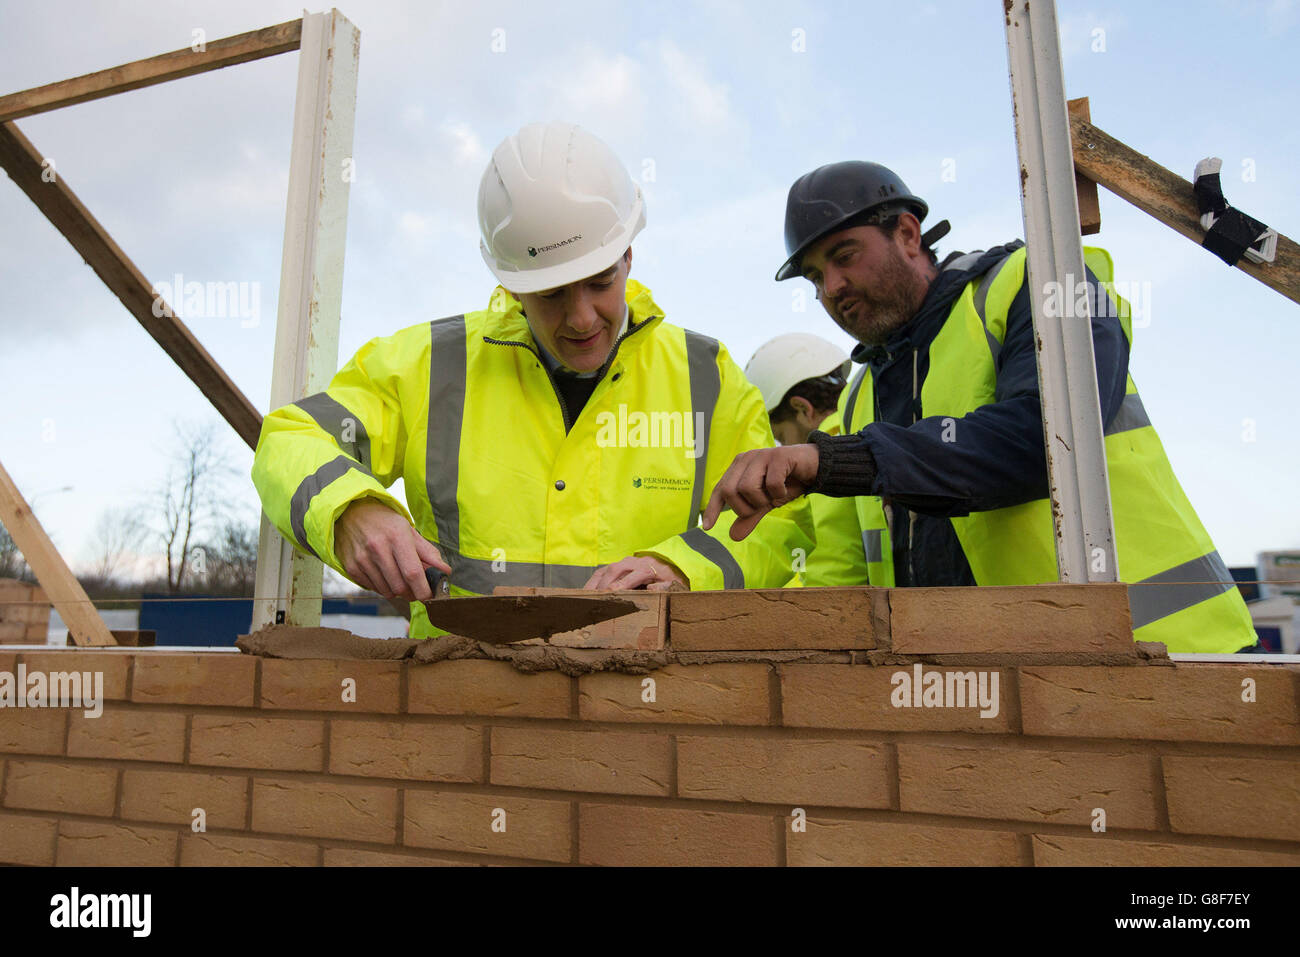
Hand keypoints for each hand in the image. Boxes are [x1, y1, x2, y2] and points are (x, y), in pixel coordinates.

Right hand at [334, 498, 449, 600]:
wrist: (352, 513)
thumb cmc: (385, 522)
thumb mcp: (409, 530)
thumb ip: (428, 553)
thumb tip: (445, 572)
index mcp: (397, 536)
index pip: (413, 573)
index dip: (424, 590)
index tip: (430, 595)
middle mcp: (378, 548)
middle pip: (400, 587)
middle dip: (412, 593)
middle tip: (416, 587)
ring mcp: (362, 559)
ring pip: (387, 591)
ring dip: (398, 590)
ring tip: (398, 576)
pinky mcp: (351, 568)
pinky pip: (374, 589)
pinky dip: (383, 586)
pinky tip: (384, 573)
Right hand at [584, 555, 687, 590]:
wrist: (668, 565)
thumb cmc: (669, 578)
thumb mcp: (672, 584)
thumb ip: (664, 587)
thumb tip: (652, 588)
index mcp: (647, 567)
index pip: (631, 576)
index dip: (620, 586)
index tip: (611, 595)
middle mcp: (632, 562)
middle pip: (615, 571)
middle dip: (604, 585)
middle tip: (596, 600)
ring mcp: (622, 562)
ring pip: (605, 570)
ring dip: (595, 584)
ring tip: (586, 599)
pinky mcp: (616, 565)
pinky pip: (601, 572)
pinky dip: (592, 582)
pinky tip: (585, 593)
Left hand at [701, 444, 818, 541]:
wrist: (814, 468)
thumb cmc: (786, 483)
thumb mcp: (765, 504)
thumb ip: (749, 518)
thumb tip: (733, 537)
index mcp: (738, 468)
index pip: (719, 490)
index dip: (712, 509)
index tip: (707, 527)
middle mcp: (746, 459)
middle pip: (730, 491)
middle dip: (745, 507)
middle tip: (761, 507)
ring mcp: (761, 456)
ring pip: (747, 488)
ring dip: (762, 500)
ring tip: (774, 496)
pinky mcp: (778, 456)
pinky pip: (771, 484)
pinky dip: (779, 493)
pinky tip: (786, 488)